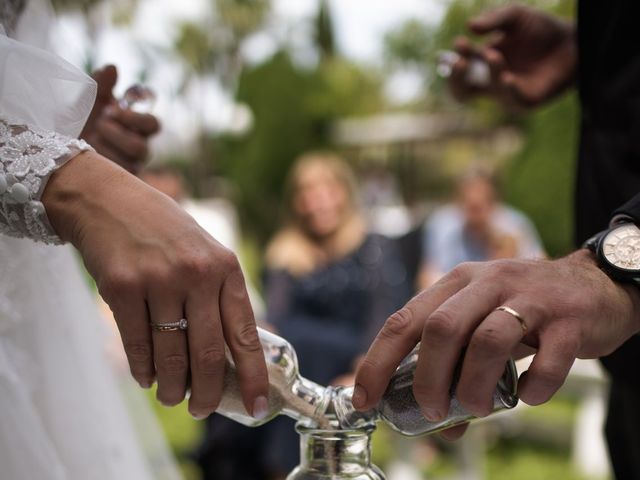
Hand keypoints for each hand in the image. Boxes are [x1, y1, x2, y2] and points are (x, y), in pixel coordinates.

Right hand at [42, 152, 268, 418]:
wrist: (109, 201)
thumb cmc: (165, 233)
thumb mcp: (206, 254)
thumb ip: (221, 298)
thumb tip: (236, 354)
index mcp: (226, 268)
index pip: (246, 334)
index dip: (253, 376)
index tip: (257, 406)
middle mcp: (196, 274)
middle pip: (208, 354)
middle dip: (208, 394)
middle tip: (203, 410)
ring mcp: (158, 281)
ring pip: (171, 356)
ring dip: (173, 388)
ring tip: (172, 396)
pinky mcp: (121, 288)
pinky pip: (136, 345)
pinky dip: (143, 370)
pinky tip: (148, 378)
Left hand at [80, 65, 159, 173]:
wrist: (57, 148)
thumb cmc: (79, 122)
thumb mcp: (87, 100)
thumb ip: (101, 85)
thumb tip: (112, 67)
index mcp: (135, 128)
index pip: (153, 124)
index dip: (137, 118)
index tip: (113, 108)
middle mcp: (137, 146)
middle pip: (144, 144)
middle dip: (122, 130)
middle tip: (102, 119)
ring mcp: (130, 165)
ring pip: (134, 157)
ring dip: (111, 144)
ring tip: (92, 138)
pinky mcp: (121, 180)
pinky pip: (121, 174)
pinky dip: (104, 162)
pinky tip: (90, 153)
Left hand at [353, 251, 639, 436]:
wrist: (594, 286)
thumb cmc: (524, 311)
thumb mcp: (483, 322)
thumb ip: (458, 365)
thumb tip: (439, 423)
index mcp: (456, 284)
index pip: (404, 320)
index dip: (378, 361)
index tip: (365, 398)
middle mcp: (487, 283)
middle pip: (441, 329)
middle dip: (428, 379)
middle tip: (433, 411)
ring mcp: (529, 298)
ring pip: (487, 342)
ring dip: (474, 386)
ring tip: (478, 409)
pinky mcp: (568, 320)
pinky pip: (546, 361)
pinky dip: (532, 389)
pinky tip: (528, 396)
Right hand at [449, 5, 575, 108]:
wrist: (573, 42)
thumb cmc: (542, 29)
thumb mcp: (515, 17)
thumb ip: (493, 19)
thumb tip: (469, 26)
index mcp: (484, 61)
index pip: (461, 68)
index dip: (455, 58)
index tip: (459, 44)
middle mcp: (492, 80)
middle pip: (461, 91)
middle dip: (455, 78)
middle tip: (460, 62)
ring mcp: (507, 93)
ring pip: (488, 91)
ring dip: (488, 72)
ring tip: (494, 55)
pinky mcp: (525, 101)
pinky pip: (510, 100)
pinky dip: (506, 88)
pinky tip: (507, 77)